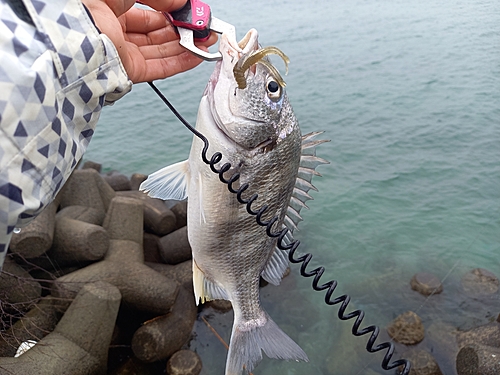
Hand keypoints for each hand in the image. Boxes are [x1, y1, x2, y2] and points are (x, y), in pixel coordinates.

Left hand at [81, 0, 217, 82]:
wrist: (74, 32)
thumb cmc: (87, 6)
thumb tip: (180, 2)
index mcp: (110, 11)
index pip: (148, 14)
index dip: (171, 12)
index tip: (190, 11)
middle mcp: (117, 33)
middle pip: (157, 34)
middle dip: (183, 30)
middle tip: (202, 27)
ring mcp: (124, 54)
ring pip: (161, 51)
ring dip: (187, 46)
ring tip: (206, 40)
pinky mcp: (129, 71)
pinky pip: (160, 68)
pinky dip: (181, 63)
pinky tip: (197, 55)